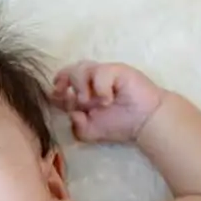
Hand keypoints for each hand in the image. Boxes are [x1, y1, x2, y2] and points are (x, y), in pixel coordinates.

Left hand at [50, 61, 165, 141]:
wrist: (145, 122)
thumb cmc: (120, 124)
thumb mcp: (91, 132)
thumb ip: (77, 127)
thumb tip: (70, 114)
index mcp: (82, 93)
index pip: (62, 85)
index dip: (56, 91)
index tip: (57, 98)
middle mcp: (90, 81)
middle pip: (69, 71)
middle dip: (64, 82)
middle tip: (70, 96)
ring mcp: (103, 74)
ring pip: (81, 68)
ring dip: (80, 85)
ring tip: (89, 102)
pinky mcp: (116, 70)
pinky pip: (100, 72)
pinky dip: (100, 87)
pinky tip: (108, 99)